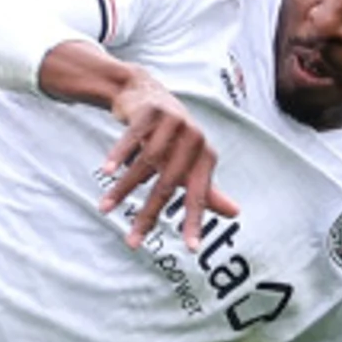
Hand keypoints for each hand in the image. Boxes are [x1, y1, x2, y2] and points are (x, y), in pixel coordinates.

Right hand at [97, 67, 234, 247]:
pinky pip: (132, 137)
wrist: (146, 92)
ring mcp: (174, 123)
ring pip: (146, 163)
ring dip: (123, 189)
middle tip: (133, 241)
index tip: (191, 249)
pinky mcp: (151, 111)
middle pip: (167, 185)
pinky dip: (119, 154)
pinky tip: (106, 170)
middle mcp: (195, 140)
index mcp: (206, 157)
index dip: (195, 222)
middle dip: (148, 215)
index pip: (200, 195)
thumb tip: (236, 213)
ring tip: (105, 208)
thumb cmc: (170, 136)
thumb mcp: (190, 161)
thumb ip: (208, 188)